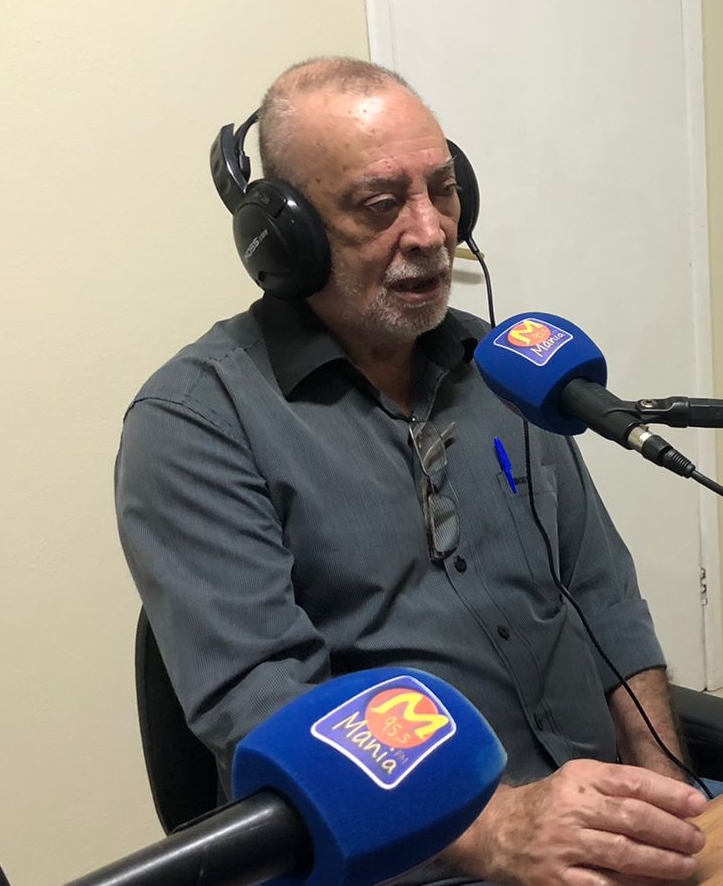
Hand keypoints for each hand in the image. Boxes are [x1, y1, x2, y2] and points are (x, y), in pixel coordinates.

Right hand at [445, 759, 705, 885]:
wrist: (496, 830)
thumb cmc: (547, 804)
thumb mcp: (575, 780)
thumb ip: (614, 785)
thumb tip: (668, 797)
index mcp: (578, 778)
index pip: (630, 782)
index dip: (668, 793)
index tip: (696, 804)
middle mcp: (571, 808)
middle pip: (631, 818)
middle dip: (671, 831)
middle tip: (695, 839)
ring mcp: (564, 845)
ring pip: (623, 854)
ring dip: (661, 862)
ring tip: (685, 865)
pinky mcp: (557, 879)